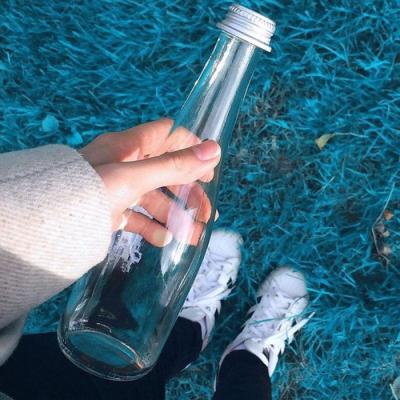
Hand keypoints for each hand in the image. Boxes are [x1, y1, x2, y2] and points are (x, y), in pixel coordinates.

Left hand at [80, 119, 220, 246]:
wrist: (48, 224)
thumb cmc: (90, 190)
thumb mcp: (135, 177)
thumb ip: (175, 166)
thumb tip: (215, 149)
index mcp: (130, 146)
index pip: (168, 134)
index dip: (192, 146)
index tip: (210, 168)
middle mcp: (125, 163)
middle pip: (167, 171)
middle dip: (189, 192)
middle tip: (206, 214)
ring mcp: (118, 188)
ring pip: (154, 198)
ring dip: (175, 216)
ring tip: (191, 236)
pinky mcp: (110, 210)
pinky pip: (136, 216)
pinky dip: (151, 227)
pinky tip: (163, 240)